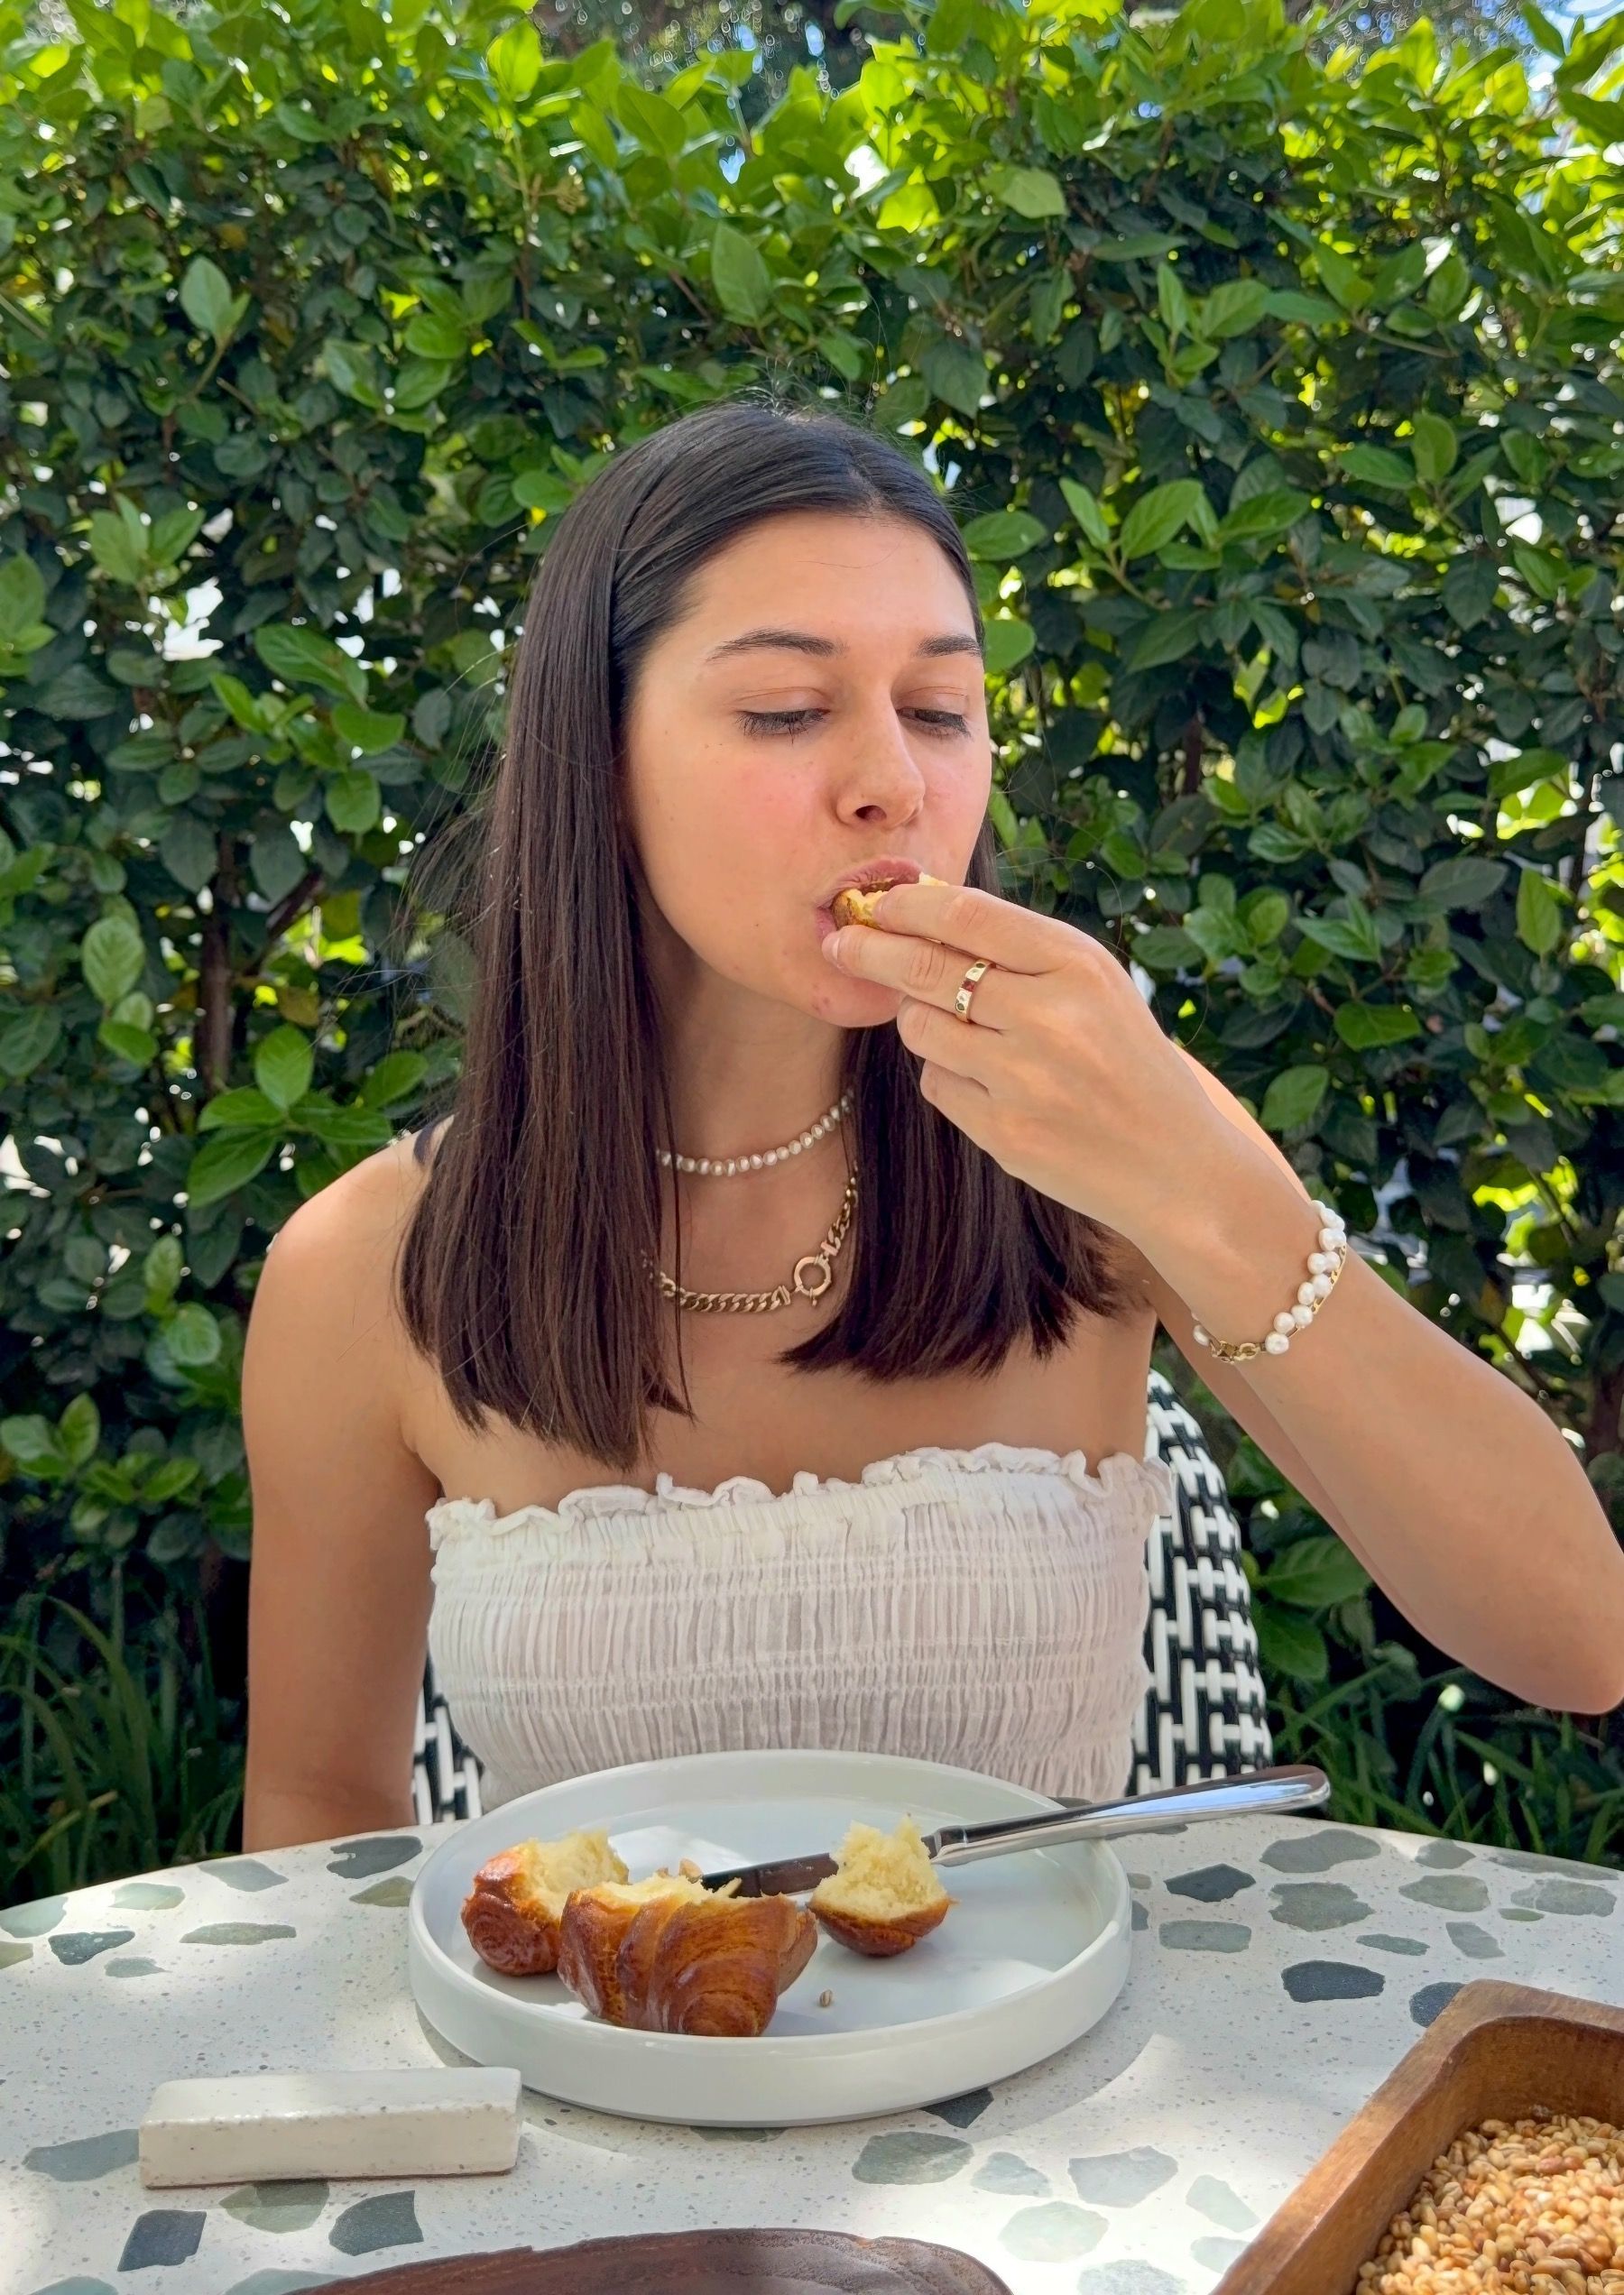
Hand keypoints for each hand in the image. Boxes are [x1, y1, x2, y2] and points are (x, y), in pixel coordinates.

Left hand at [821, 878, 1221, 1243]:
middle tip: (840, 943)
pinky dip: (947, 1075)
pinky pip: (936, 1083)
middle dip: (870, 950)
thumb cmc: (1124, 1059)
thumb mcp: (1093, 985)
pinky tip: (989, 1084)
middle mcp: (1050, 1017)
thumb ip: (1017, 946)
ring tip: (960, 1028)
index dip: (907, 905)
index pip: (966, 915)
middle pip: (924, 968)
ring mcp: (1024, 1080)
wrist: (1174, 1163)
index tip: (875, 902)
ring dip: (920, 1020)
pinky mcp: (1003, 1133)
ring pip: (920, 1028)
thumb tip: (920, 901)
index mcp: (1078, 965)